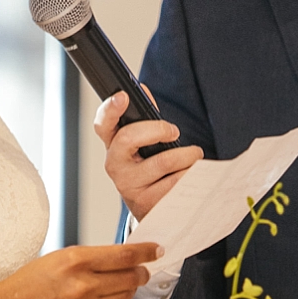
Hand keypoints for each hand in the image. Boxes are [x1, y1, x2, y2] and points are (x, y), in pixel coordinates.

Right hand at [0, 241, 161, 298]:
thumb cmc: (29, 283)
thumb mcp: (59, 258)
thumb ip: (93, 259)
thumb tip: (124, 259)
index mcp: (76, 261)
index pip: (125, 255)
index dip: (146, 252)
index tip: (157, 250)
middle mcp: (85, 286)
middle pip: (132, 278)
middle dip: (142, 272)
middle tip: (143, 269)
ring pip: (125, 296)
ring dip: (127, 288)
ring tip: (118, 283)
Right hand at [97, 90, 202, 219]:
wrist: (151, 208)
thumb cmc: (149, 169)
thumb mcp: (144, 144)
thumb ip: (145, 118)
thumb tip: (143, 90)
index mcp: (113, 145)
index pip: (103, 124)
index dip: (110, 109)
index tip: (123, 96)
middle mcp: (115, 165)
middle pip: (130, 137)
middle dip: (159, 129)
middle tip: (174, 132)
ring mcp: (129, 186)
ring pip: (163, 161)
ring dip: (187, 155)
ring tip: (194, 156)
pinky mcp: (147, 203)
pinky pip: (176, 182)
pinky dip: (191, 174)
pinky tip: (193, 175)